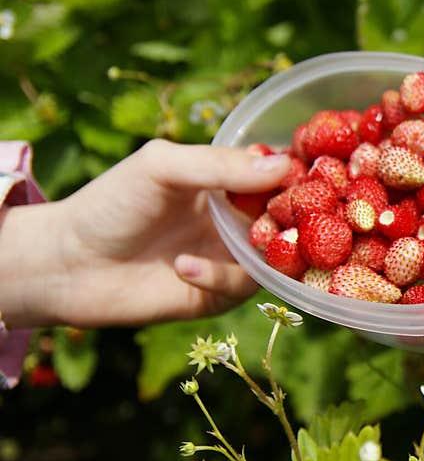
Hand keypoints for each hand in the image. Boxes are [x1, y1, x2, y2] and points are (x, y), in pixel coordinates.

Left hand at [0, 140, 289, 327]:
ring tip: (233, 245)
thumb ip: (219, 165)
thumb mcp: (162, 167)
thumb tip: (283, 166)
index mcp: (227, 181)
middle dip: (294, 219)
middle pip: (288, 219)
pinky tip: (182, 266)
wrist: (67, 265)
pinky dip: (218, 277)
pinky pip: (241, 288)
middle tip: (293, 219)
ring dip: (257, 252)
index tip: (318, 175)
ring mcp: (229, 258)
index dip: (299, 174)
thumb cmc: (111, 204)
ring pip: (275, 258)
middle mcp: (235, 219)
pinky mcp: (218, 295)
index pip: (279, 173)